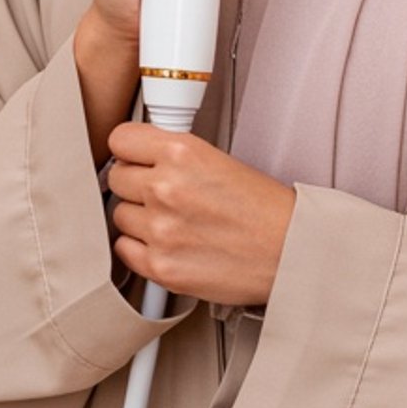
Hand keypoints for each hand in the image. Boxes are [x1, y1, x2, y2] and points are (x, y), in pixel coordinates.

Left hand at [106, 123, 294, 307]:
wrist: (290, 252)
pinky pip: (125, 249)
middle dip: (136, 183)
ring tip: (174, 220)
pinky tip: (168, 242)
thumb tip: (140, 157)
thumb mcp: (220, 160)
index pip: (120, 140)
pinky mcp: (160, 266)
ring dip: (140, 217)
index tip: (136, 157)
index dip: (130, 150)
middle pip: (116, 177)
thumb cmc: (265, 210)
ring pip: (120, 215)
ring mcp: (160, 230)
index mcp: (182, 153)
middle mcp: (166, 188)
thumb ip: (174, 156)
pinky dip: (141, 248)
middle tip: (162, 192)